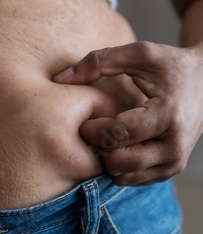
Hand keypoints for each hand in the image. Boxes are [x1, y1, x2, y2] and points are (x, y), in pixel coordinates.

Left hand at [53, 41, 202, 185]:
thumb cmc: (171, 66)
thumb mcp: (139, 54)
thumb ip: (98, 61)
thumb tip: (60, 79)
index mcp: (167, 115)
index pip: (118, 135)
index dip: (93, 129)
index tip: (87, 118)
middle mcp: (174, 147)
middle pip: (118, 162)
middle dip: (99, 147)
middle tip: (96, 128)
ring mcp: (173, 163)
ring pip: (122, 177)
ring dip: (107, 158)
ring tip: (109, 135)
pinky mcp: (168, 172)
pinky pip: (130, 180)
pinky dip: (119, 165)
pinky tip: (121, 144)